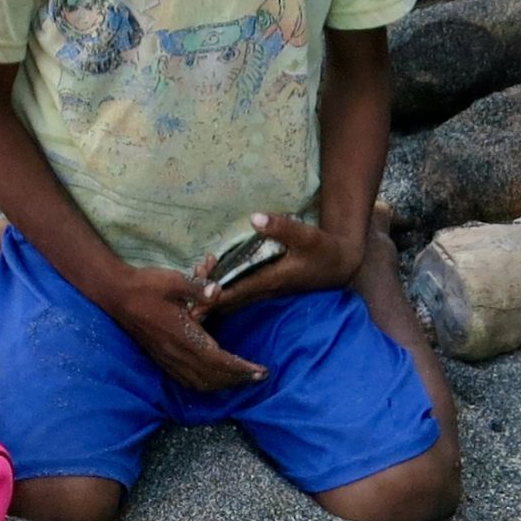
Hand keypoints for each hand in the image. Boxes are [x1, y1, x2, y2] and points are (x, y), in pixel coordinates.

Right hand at [104, 266, 264, 393]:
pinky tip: (213, 379)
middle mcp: (175, 353)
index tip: (260, 372)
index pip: (217, 360)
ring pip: (199, 383)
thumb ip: (197, 287)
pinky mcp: (161, 359)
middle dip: (237, 379)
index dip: (240, 368)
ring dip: (222, 384)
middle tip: (258, 377)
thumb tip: (218, 291)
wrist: (116, 295)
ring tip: (241, 379)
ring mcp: (167, 359)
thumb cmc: (146, 286)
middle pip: (212, 377)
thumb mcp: (173, 281)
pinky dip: (205, 384)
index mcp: (182, 335)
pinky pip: (186, 380)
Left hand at [192, 210, 361, 319]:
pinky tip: (209, 285)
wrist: (339, 266)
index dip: (212, 297)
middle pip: (228, 300)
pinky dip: (222, 291)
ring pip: (232, 299)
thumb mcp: (306, 236)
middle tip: (181, 301)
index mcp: (269, 280)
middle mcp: (264, 290)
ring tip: (190, 293)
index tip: (192, 302)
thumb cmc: (323, 251)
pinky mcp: (265, 287)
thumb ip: (281, 227)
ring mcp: (264, 291)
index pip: (235, 291)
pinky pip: (239, 294)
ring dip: (212, 297)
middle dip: (205, 301)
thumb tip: (254, 218)